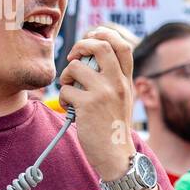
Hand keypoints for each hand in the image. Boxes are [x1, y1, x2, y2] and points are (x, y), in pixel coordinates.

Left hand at [57, 27, 136, 180]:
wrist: (116, 155)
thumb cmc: (113, 127)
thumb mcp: (121, 98)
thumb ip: (111, 79)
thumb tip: (86, 58)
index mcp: (126, 80)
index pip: (122, 45)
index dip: (105, 33)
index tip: (91, 36)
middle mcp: (118, 83)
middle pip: (100, 46)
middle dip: (81, 45)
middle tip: (73, 57)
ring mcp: (103, 93)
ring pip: (75, 67)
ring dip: (66, 76)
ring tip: (70, 90)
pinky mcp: (87, 105)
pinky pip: (66, 90)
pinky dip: (63, 98)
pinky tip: (70, 109)